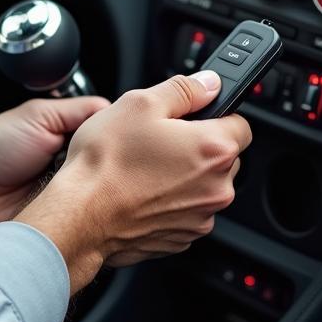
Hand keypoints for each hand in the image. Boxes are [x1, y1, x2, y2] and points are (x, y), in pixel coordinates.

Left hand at [0, 96, 109, 246]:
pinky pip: (83, 225)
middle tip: (104, 168)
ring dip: (98, 197)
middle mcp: (72, 171)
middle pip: (112, 171)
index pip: (111, 140)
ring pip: (102, 200)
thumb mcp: (38, 116)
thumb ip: (79, 109)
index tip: (128, 141)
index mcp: (70, 140)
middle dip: (112, 171)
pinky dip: (85, 220)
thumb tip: (115, 108)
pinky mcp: (61, 227)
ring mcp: (68, 200)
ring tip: (89, 190)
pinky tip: (83, 213)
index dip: (120, 141)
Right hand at [15, 71, 250, 291]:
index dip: (215, 115)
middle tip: (159, 141)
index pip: (241, 123)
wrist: (79, 216)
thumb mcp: (139, 104)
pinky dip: (170, 202)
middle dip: (198, 147)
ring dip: (184, 176)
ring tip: (144, 168)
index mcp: (214, 149)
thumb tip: (209, 83)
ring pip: (203, 186)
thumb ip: (184, 89)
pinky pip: (186, 212)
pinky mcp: (182, 238)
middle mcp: (216, 188)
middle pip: (223, 158)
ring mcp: (200, 217)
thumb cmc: (105, 163)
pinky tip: (141, 192)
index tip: (192, 118)